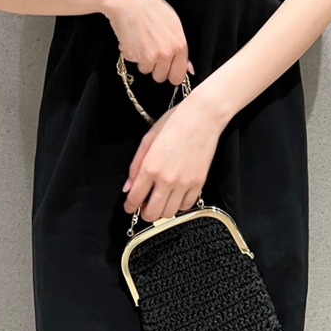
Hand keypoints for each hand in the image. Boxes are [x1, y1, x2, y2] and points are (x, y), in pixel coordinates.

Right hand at [97, 0, 193, 84]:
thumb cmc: (152, 7)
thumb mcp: (174, 25)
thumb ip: (180, 48)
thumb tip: (189, 69)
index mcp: (180, 46)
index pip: (178, 76)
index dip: (170, 73)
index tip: (165, 69)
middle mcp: (166, 54)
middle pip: (160, 77)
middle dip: (154, 68)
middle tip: (149, 50)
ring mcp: (149, 56)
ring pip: (145, 70)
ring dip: (141, 59)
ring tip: (140, 39)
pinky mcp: (132, 56)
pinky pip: (132, 61)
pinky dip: (129, 52)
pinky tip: (131, 36)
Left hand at [122, 94, 223, 222]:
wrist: (202, 117)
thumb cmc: (175, 122)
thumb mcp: (148, 140)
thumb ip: (135, 166)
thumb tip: (128, 186)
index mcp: (150, 167)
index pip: (135, 198)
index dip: (129, 206)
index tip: (129, 207)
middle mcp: (166, 179)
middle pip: (152, 213)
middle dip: (144, 212)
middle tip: (144, 206)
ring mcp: (184, 183)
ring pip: (169, 213)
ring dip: (161, 211)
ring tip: (160, 201)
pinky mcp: (199, 183)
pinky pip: (186, 206)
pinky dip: (178, 205)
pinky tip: (175, 196)